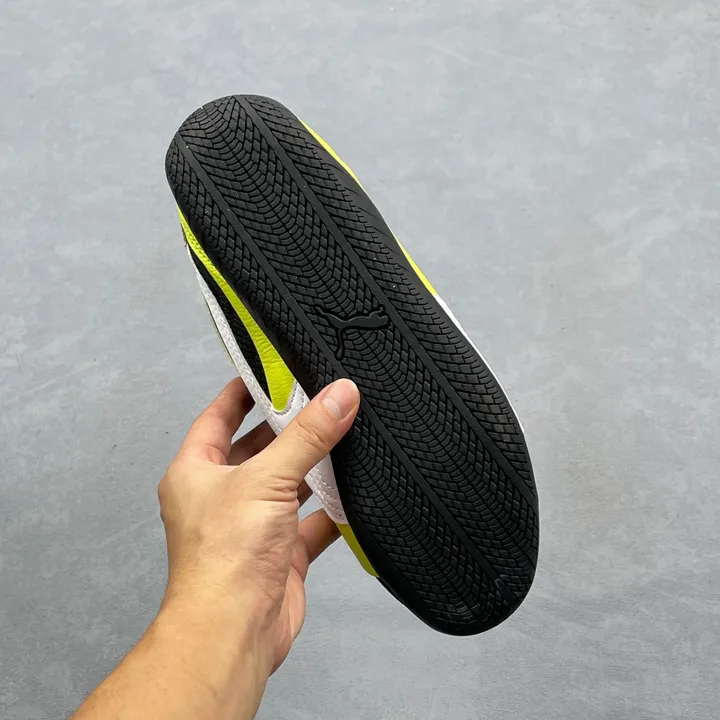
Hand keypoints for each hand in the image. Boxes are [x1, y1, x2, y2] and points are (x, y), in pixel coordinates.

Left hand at [158, 376, 359, 672]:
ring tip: (345, 433)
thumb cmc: (226, 555)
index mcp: (196, 472)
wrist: (233, 632)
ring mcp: (252, 525)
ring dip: (313, 466)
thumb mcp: (267, 478)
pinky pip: (311, 521)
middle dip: (288, 427)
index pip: (218, 416)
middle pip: (258, 448)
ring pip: (287, 484)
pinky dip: (332, 509)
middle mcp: (222, 496)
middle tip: (321, 399)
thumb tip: (340, 394)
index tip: (272, 369)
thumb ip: (307, 436)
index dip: (243, 390)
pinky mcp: (281, 553)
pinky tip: (356, 490)